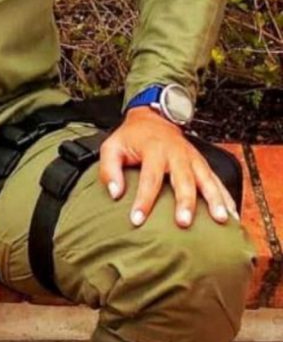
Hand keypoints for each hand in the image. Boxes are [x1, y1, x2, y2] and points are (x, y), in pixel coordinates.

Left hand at [99, 107, 239, 228]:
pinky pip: (217, 181)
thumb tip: (114, 193)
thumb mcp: (112, 146)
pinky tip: (233, 215)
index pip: (149, 178)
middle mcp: (176, 154)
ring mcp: (193, 159)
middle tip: (184, 222)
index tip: (137, 220)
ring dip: (215, 200)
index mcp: (154, 150)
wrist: (154, 118)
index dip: (143, 200)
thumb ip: (109, 169)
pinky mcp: (202, 164)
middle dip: (185, 202)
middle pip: (183, 179)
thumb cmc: (131, 138)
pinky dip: (226, 197)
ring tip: (221, 220)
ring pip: (207, 180)